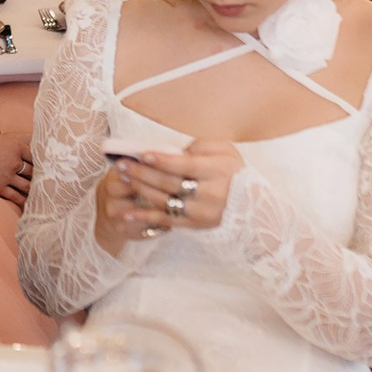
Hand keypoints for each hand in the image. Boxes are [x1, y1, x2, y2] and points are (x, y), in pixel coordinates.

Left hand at [95, 142, 242, 252]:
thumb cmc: (232, 172)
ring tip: (122, 179)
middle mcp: (209, 195)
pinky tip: (127, 212)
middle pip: (169, 183)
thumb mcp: (225, 151)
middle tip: (121, 164)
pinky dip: (144, 217)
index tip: (142, 155)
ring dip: (139, 190)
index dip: (162, 160)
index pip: (184, 166)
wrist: (250, 205)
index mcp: (217, 172)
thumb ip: (201, 146)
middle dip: (142, 173)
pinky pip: (165, 221)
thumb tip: (174, 151)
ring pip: (163, 201)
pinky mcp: (193, 226)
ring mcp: (200, 213)